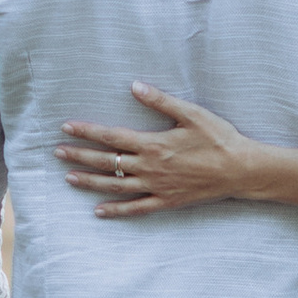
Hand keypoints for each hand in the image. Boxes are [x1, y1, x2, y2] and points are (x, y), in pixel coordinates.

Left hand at [58, 85, 265, 215]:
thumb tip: (134, 86)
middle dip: (80, 156)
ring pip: (115, 186)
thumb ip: (160, 101)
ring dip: (90, 182)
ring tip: (69, 178)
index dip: (87, 131)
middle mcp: (150, 167)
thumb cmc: (218, 138)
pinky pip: (136, 208)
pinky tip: (98, 211)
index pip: (111, 137)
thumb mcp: (191, 113)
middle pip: (107, 162)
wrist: (240, 170)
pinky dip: (116, 211)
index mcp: (153, 144)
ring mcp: (157, 187)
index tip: (66, 128)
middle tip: (57, 152)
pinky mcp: (167, 201)